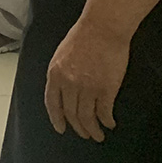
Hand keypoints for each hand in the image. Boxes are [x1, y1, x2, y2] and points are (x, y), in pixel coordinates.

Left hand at [44, 19, 129, 141]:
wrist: (103, 27)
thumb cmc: (83, 36)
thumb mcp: (61, 54)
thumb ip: (60, 73)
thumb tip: (63, 89)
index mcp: (55, 74)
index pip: (52, 103)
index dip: (56, 118)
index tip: (61, 128)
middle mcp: (69, 84)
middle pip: (71, 114)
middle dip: (78, 127)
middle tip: (84, 134)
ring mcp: (87, 88)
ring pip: (87, 118)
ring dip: (92, 130)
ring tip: (97, 135)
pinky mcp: (106, 89)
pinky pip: (104, 112)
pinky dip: (107, 121)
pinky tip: (109, 123)